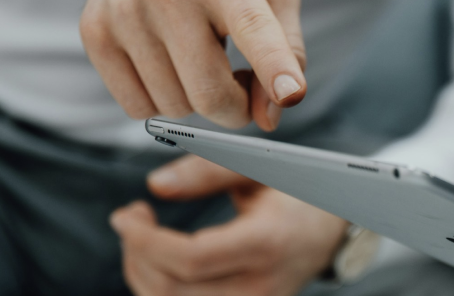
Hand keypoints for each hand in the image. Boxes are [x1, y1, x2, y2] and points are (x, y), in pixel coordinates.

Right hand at [42, 0, 305, 129]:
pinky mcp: (95, 33)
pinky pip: (137, 106)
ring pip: (173, 106)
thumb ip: (287, 48)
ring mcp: (125, 13)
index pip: (251, 27)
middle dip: (236, 108)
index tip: (290, 94)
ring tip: (201, 57)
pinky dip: (160, 99)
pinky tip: (169, 63)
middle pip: (208, 93)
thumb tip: (273, 112)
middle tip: (242, 85)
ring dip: (196, 100)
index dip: (273, 66)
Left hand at [110, 155, 347, 295]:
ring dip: (141, 271)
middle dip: (136, 253)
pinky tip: (157, 259)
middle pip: (172, 288)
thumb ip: (207, 170)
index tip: (126, 215)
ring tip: (141, 236)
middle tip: (130, 217)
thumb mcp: (258, 169)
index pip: (191, 259)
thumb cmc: (293, 193)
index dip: (146, 241)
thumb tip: (155, 185)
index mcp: (267, 243)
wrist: (328, 234)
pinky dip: (157, 286)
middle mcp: (259, 287)